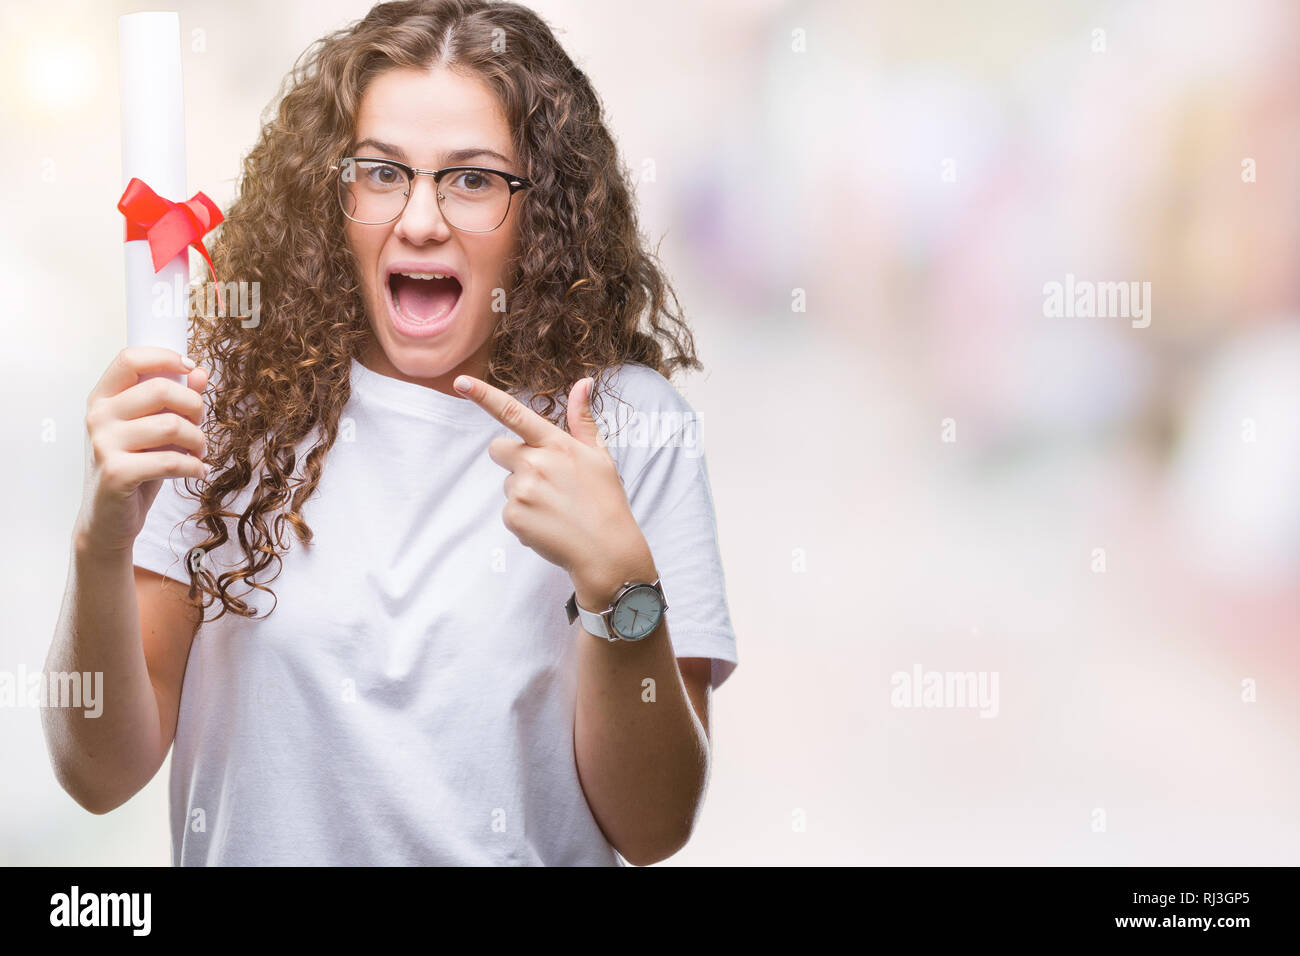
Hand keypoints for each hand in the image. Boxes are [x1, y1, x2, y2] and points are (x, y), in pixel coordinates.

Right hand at [76, 347, 209, 554]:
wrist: (109, 519)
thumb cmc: (135, 467)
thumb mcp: (154, 430)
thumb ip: (175, 400)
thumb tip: (201, 373)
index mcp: (103, 398)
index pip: (130, 359)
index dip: (166, 357)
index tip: (191, 368)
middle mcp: (98, 417)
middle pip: (161, 389)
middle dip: (195, 407)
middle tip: (200, 427)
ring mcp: (103, 444)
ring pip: (172, 425)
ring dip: (198, 441)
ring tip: (198, 453)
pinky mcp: (116, 473)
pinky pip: (171, 460)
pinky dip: (194, 466)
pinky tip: (197, 471)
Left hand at [453, 373, 649, 587]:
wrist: (606, 550)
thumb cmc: (605, 500)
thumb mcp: (599, 455)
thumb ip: (582, 419)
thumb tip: (583, 382)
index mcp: (555, 444)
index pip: (512, 413)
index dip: (483, 396)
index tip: (460, 382)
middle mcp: (535, 463)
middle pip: (498, 449)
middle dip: (512, 458)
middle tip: (543, 478)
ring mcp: (522, 491)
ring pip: (507, 483)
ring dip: (524, 492)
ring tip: (555, 507)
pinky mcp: (513, 516)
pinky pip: (509, 510)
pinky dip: (525, 517)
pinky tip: (549, 524)